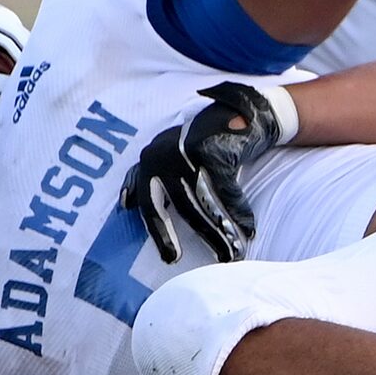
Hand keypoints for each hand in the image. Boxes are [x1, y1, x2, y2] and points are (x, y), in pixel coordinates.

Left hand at [119, 81, 295, 262]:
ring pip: (205, 203)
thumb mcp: (171, 154)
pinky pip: (227, 191)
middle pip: (180, 207)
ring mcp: (188, 151)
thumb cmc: (206, 142)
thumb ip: (152, 176)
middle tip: (202, 261)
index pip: (148, 203)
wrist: (243, 113)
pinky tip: (250, 229)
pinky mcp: (213, 150)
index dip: (159, 232)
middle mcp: (164, 154)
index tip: (169, 259)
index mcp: (151, 159)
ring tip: (233, 253)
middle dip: (195, 237)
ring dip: (221, 232)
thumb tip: (125, 205)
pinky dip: (240, 212)